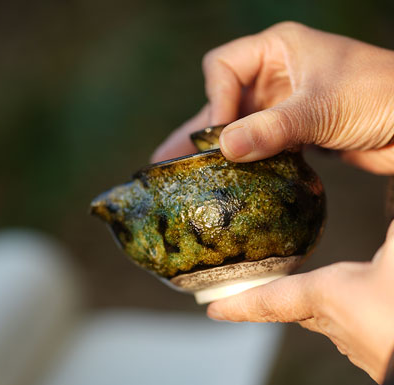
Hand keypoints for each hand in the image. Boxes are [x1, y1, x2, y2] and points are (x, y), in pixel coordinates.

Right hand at [152, 22, 393, 173]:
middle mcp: (275, 75)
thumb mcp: (319, 108)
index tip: (220, 134)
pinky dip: (244, 160)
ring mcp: (282, 105)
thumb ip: (271, 128)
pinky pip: (257, 143)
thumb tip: (225, 149)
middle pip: (223, 100)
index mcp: (277, 51)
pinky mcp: (291, 131)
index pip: (223, 67)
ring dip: (216, 150)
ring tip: (183, 175)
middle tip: (167, 160)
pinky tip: (226, 179)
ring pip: (238, 125)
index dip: (215, 99)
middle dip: (199, 131)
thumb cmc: (380, 94)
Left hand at [207, 220, 393, 383]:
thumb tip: (382, 159)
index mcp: (335, 298)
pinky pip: (360, 327)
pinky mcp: (390, 351)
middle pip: (300, 310)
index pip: (272, 301)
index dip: (241, 304)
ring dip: (319, 302)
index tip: (211, 311)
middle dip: (278, 298)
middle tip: (255, 290)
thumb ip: (387, 204)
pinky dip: (354, 311)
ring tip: (311, 288)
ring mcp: (368, 345)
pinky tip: (371, 302)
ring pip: (330, 319)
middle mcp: (344, 327)